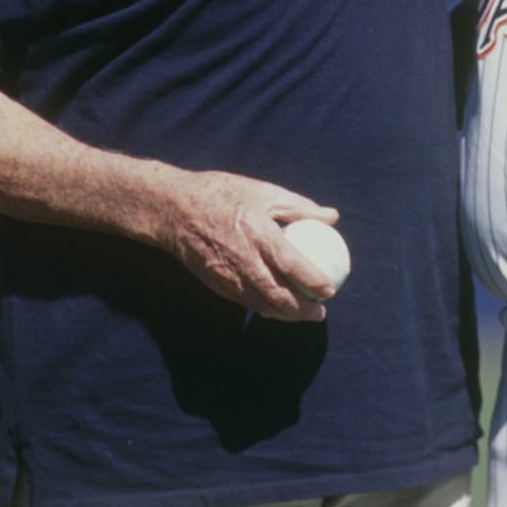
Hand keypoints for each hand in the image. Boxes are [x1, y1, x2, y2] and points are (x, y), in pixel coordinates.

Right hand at [157, 171, 339, 321]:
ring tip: (305, 314)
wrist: (174, 209)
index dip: (312, 280)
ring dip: (285, 314)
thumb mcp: (264, 192)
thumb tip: (332, 216)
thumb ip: (300, 207)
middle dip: (302, 309)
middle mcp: (242, 257)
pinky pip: (246, 302)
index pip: (290, 263)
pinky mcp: (216, 284)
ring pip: (261, 304)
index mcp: (256, 231)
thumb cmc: (223, 194)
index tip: (330, 290)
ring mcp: (227, 274)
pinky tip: (278, 308)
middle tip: (320, 311)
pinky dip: (265, 309)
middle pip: (277, 293)